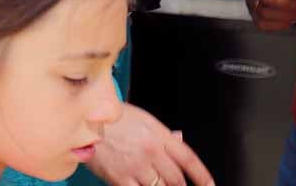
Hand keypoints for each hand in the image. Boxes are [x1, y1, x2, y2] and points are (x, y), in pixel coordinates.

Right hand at [87, 103, 214, 185]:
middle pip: (177, 179)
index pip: (188, 159)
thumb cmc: (112, 118)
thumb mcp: (143, 120)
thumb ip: (163, 134)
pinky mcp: (120, 178)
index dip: (202, 176)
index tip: (209, 185)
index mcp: (159, 134)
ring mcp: (136, 166)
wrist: (86, 120)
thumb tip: (180, 141)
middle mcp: (151, 151)